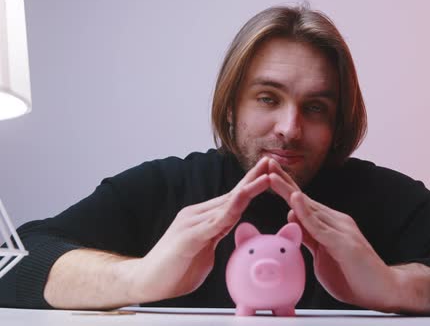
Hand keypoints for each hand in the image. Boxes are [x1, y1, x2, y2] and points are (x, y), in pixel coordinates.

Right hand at [128, 157, 270, 302]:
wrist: (146, 282)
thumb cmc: (175, 270)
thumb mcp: (205, 250)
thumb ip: (217, 237)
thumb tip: (231, 233)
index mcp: (203, 218)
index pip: (232, 199)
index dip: (250, 185)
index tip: (268, 173)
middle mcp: (197, 214)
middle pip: (232, 195)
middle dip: (253, 178)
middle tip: (270, 161)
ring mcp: (192, 223)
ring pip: (227, 204)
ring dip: (249, 189)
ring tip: (266, 175)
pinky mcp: (189, 236)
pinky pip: (216, 221)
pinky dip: (232, 208)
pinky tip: (244, 198)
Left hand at [268, 159, 396, 310]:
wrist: (383, 290)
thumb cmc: (354, 276)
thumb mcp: (323, 255)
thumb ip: (310, 237)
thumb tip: (292, 217)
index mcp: (330, 224)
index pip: (303, 203)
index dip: (286, 188)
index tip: (268, 174)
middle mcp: (336, 222)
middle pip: (304, 199)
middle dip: (284, 181)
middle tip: (267, 163)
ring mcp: (341, 230)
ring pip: (310, 208)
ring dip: (289, 191)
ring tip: (272, 175)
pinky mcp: (344, 243)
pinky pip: (320, 227)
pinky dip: (305, 213)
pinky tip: (294, 200)